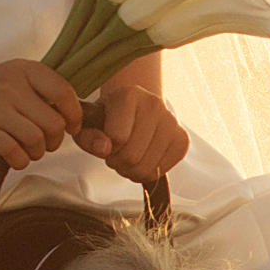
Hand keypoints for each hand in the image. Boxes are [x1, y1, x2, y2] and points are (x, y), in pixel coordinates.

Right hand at [0, 57, 84, 169]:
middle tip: (45, 144)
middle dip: (54, 141)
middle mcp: (12, 86)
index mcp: (25, 70)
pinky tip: (14, 158)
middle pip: (53, 124)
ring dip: (37, 153)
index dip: (74, 115)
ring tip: (28, 151)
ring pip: (35, 140)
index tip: (70, 126)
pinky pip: (13, 152)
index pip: (64, 92)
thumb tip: (72, 117)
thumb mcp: (13, 76)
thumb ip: (40, 90)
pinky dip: (19, 161)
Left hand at [78, 53, 190, 178]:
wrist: (137, 108)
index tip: (105, 142)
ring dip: (131, 170)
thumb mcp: (89, 123)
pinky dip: (146, 173)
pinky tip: (142, 159)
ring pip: (146, 168)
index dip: (105, 148)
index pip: (117, 138)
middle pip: (132, 156)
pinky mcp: (182, 140)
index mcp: (128, 95)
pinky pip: (159, 172)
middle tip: (115, 154)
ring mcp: (172, 122)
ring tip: (128, 157)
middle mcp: (154, 104)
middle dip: (118, 162)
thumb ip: (87, 136)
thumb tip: (104, 149)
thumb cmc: (109, 116)